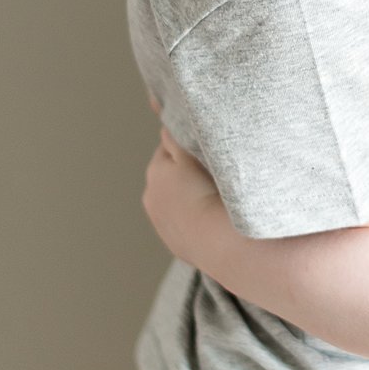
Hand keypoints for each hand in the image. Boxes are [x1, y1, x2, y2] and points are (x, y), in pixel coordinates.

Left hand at [141, 128, 225, 261]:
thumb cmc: (207, 191)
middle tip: (208, 173)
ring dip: (185, 196)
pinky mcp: (172, 240)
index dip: (185, 147)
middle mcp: (151, 195)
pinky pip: (180, 221)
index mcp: (155, 171)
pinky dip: (189, 216)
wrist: (217, 238)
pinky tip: (206, 216)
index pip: (167, 148)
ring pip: (173, 199)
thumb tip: (165, 129)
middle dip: (182, 173)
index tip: (202, 150)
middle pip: (167, 175)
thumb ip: (175, 139)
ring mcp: (160, 221)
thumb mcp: (191, 155)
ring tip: (208, 197)